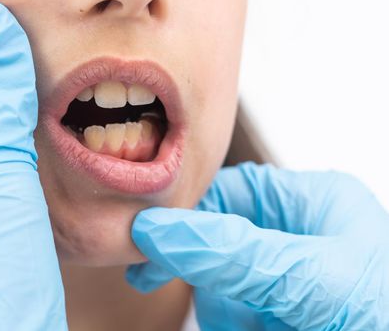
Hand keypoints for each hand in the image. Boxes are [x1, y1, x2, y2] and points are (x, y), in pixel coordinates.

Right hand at [127, 162, 388, 329]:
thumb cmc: (388, 316)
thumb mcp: (308, 277)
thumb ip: (231, 252)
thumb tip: (157, 230)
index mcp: (309, 203)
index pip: (227, 191)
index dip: (185, 210)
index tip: (144, 233)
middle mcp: (293, 238)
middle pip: (213, 239)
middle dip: (193, 265)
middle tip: (147, 278)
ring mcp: (281, 281)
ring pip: (215, 284)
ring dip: (219, 309)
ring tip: (256, 324)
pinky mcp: (272, 314)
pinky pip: (225, 313)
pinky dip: (227, 324)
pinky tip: (246, 329)